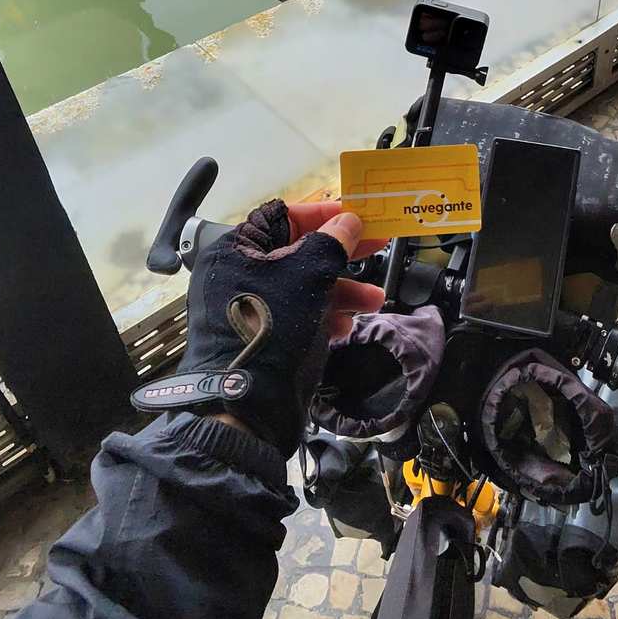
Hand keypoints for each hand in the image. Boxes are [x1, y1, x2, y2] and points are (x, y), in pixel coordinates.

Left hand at [181, 199, 383, 455]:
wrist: (246, 405)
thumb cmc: (271, 327)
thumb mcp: (307, 275)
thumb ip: (332, 243)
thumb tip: (349, 220)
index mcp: (238, 250)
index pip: (281, 216)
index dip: (320, 213)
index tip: (355, 214)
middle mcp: (242, 274)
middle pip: (299, 250)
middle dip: (341, 253)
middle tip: (378, 245)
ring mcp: (254, 308)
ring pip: (305, 286)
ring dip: (343, 289)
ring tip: (374, 300)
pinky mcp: (267, 336)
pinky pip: (301, 314)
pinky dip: (326, 316)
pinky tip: (346, 327)